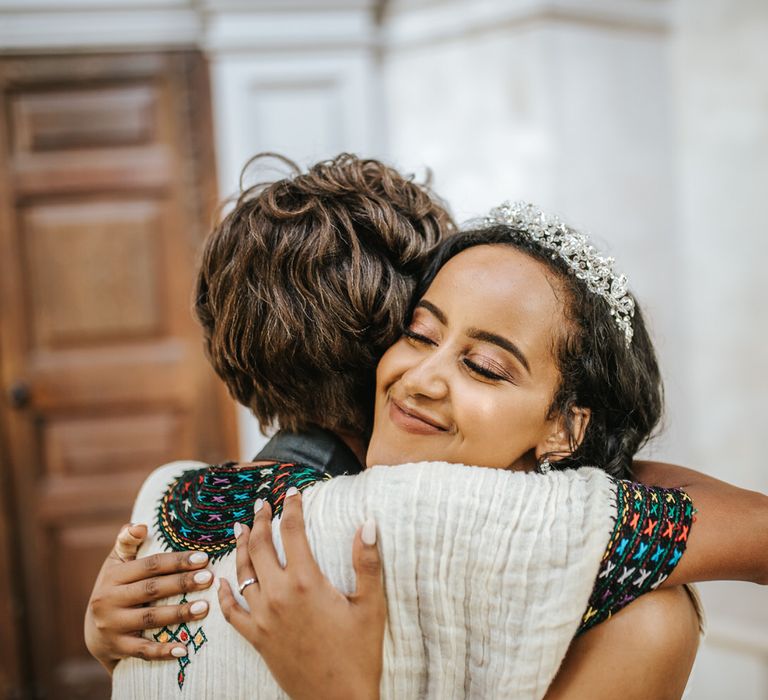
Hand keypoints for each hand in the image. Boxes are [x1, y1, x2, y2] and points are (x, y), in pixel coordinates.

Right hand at [84, 523, 214, 673]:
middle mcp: (109, 600)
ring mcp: (112, 626)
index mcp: (113, 576)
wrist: (94, 631)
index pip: (150, 565)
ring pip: (150, 618)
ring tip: (204, 607)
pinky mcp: (117, 648)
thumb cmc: (115, 588)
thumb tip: (139, 525)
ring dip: (178, 614)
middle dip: (182, 583)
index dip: (177, 561)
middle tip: (209, 578)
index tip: (203, 558)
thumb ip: (127, 542)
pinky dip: (163, 651)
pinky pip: (143, 650)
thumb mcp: (115, 563)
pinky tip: (184, 648)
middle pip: (152, 589)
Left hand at [218, 489, 385, 699]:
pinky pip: (233, 612)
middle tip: (260, 503)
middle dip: (260, 520)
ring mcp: (264, 618)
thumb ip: (367, 562)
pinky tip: (223, 581)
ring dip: (241, 547)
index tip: (291, 491)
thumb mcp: (371, 605)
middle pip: (261, 546)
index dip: (291, 507)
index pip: (293, 531)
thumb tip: (368, 524)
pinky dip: (226, 594)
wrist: (339, 699)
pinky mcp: (257, 639)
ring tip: (241, 528)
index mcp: (307, 581)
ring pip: (244, 573)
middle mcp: (279, 595)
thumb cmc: (359, 652)